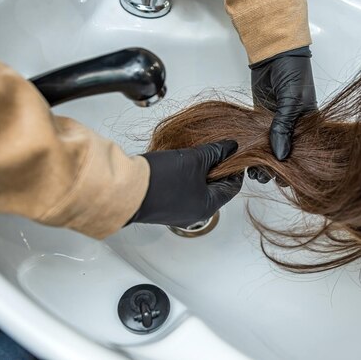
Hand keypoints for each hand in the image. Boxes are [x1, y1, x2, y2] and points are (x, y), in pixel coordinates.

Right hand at [127, 140, 242, 227]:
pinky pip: (183, 190)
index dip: (236, 167)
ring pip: (198, 188)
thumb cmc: (161, 179)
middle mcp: (195, 214)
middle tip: (216, 149)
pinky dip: (187, 176)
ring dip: (201, 171)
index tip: (234, 153)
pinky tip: (182, 162)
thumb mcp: (194, 160)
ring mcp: (178, 212)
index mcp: (208, 207)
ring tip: (199, 152)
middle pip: (216, 188)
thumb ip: (215, 152)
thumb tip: (231, 147)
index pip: (233, 187)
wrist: (125, 188)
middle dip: (217, 167)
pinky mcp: (164, 206)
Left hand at [249, 46, 316, 182]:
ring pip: (270, 149)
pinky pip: (259, 139)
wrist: (273, 53)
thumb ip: (284, 128)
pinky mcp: (261, 120)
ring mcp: (277, 124)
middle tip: (264, 177)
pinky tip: (247, 161)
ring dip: (263, 162)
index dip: (294, 167)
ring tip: (254, 172)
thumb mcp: (292, 101)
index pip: (303, 152)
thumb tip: (280, 156)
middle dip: (276, 169)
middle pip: (286, 154)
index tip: (282, 179)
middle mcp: (294, 127)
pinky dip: (254, 150)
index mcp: (309, 125)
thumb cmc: (292, 73)